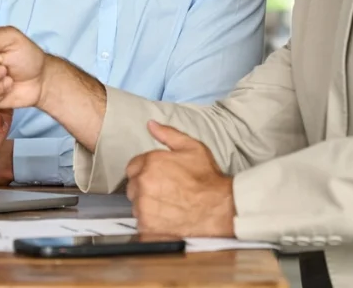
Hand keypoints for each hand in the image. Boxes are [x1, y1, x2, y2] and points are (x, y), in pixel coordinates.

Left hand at [125, 121, 235, 237]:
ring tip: (169, 206)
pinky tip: (167, 219)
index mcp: (150, 162)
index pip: (133, 167)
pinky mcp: (147, 226)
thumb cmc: (207, 179)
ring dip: (147, 206)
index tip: (159, 178)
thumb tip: (151, 125)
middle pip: (133, 187)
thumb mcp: (192, 148)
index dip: (146, 172)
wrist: (219, 207)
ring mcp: (143, 206)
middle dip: (145, 188)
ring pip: (136, 206)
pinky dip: (151, 223)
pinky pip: (141, 223)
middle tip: (166, 192)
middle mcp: (143, 183)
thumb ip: (168, 134)